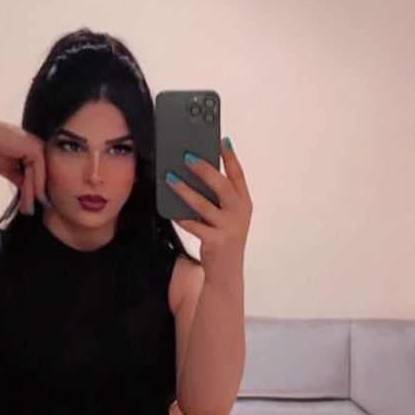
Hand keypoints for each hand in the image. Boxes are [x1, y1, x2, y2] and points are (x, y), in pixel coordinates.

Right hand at [0, 119, 46, 213]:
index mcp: (33, 148)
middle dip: (33, 195)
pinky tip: (34, 198)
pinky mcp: (36, 149)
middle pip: (37, 175)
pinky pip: (37, 172)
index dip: (32, 191)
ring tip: (28, 209)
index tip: (29, 207)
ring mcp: (39, 146)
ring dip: (32, 194)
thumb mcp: (10, 169)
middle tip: (29, 211)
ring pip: (38, 175)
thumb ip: (20, 179)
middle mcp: (38, 146)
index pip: (35, 173)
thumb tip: (26, 193)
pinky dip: (35, 186)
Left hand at [166, 137, 251, 286]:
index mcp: (244, 204)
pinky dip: (181, 216)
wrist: (226, 275)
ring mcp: (229, 229)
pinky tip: (170, 207)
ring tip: (170, 178)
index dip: (229, 156)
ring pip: (204, 204)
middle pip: (222, 185)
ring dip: (185, 189)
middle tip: (187, 156)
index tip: (220, 139)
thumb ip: (219, 197)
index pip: (238, 175)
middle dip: (204, 169)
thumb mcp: (227, 217)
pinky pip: (194, 225)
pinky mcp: (215, 242)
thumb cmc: (223, 239)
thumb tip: (198, 171)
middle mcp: (240, 214)